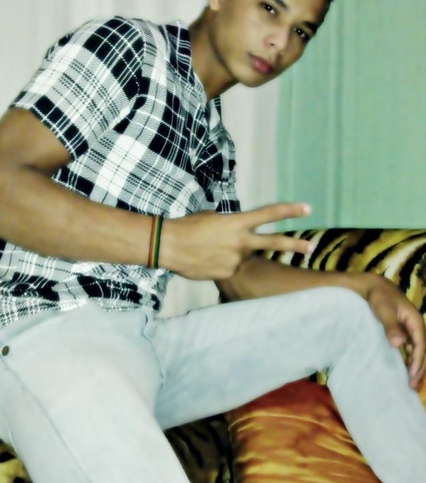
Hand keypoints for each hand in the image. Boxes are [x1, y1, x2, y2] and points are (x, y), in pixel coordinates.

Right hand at [160, 203, 312, 280]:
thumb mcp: (213, 218)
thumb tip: (238, 234)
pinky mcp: (227, 274)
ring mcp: (235, 260)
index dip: (290, 210)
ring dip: (230, 254)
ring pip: (242, 258)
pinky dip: (220, 265)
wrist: (169, 245)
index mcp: (237, 222)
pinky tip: (204, 260)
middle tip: (312, 247)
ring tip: (209, 250)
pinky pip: (229, 269)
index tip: (308, 208)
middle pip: (274, 243)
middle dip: (295, 246)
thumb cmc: (188, 227)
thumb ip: (231, 225)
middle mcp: (241, 241)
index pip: (270, 214)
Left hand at [363, 274, 425, 388]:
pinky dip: (407, 359)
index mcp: (415, 321)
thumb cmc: (378, 297)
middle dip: (418, 368)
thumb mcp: (384, 310)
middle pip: (421, 350)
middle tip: (412, 386)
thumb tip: (399, 343)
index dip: (418, 361)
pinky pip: (408, 348)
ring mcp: (408, 329)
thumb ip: (391, 326)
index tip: (412, 375)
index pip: (421, 344)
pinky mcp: (400, 330)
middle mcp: (414, 326)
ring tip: (410, 383)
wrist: (372, 286)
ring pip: (415, 350)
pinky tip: (402, 369)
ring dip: (414, 365)